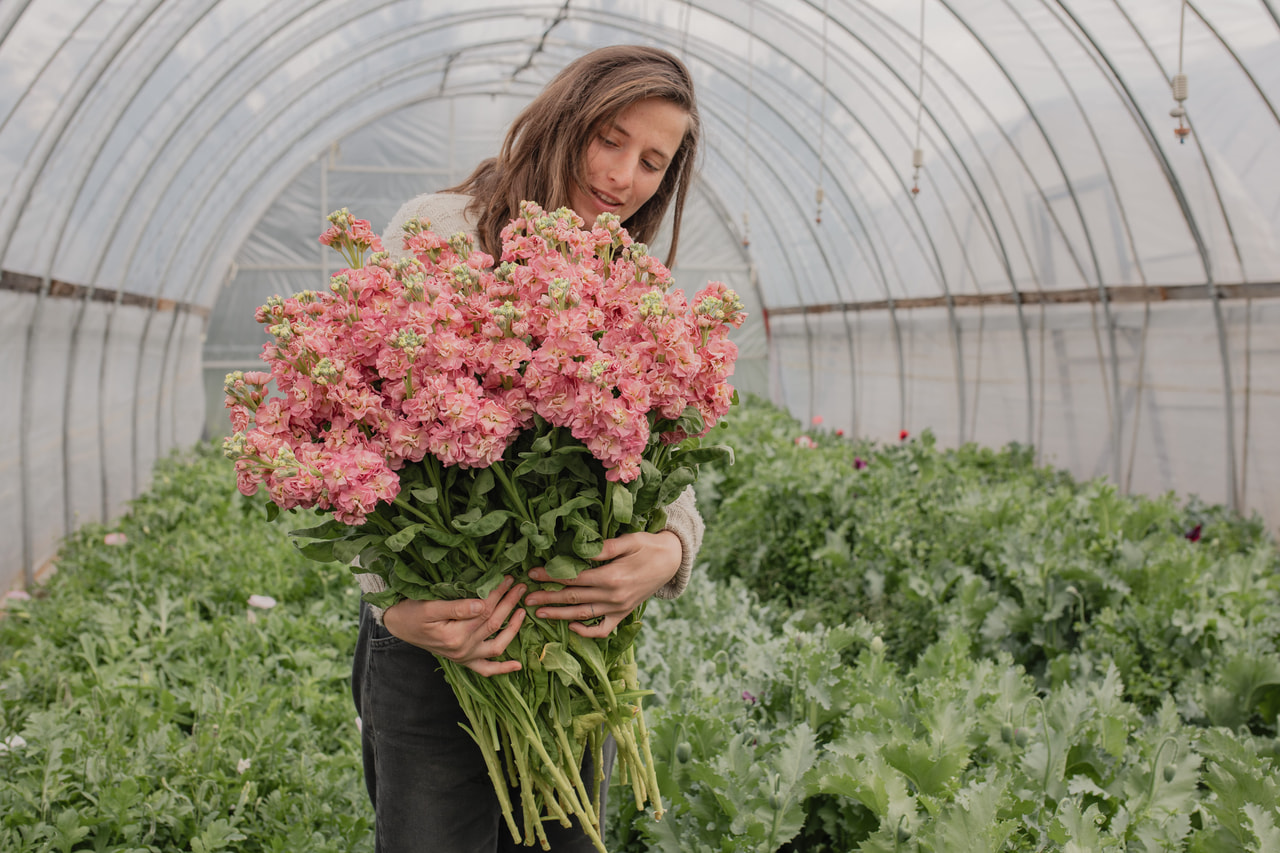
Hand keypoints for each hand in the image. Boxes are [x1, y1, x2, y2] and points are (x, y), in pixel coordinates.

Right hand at [382, 576, 526, 675]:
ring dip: (514, 629)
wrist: (398, 625)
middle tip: (521, 586)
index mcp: (454, 635)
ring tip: (524, 610)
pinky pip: (486, 669)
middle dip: (509, 603)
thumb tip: (482, 604)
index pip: (485, 611)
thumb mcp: (429, 606)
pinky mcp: (463, 660)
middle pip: (494, 624)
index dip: (498, 594)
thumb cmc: (411, 612)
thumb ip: (456, 607)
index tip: (507, 578)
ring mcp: (464, 657)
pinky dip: (502, 669)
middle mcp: (462, 650)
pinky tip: (518, 664)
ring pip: (497, 646)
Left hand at [523, 530, 681, 637]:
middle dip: (548, 597)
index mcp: (612, 577)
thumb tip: (578, 551)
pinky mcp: (623, 614)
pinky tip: (572, 626)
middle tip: (527, 597)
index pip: (573, 578)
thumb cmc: (649, 546)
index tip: (533, 574)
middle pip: (573, 598)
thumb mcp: (628, 540)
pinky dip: (587, 631)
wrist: (672, 560)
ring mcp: (619, 608)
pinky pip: (603, 629)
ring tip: (539, 613)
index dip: (551, 576)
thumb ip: (603, 548)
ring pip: (583, 614)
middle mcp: (613, 596)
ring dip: (559, 614)